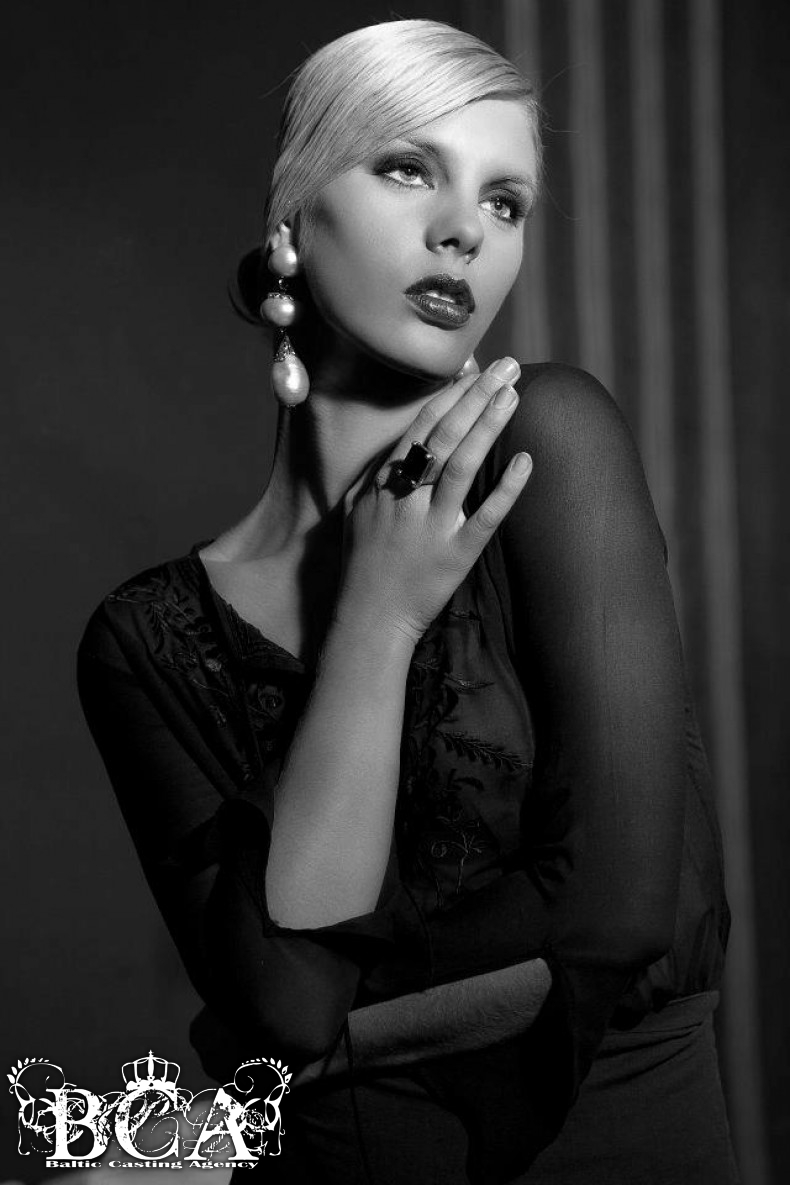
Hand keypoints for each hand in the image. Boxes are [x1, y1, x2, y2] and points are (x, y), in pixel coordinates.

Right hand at [334, 357, 531, 643]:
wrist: (368, 618)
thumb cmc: (363, 564)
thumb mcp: (357, 510)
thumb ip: (379, 475)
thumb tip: (403, 443)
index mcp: (385, 484)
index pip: (420, 428)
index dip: (449, 394)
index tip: (474, 367)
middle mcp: (407, 499)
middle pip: (443, 436)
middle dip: (475, 396)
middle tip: (506, 365)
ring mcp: (431, 527)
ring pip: (461, 466)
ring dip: (488, 426)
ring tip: (513, 394)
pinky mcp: (455, 555)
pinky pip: (485, 517)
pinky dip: (505, 488)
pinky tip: (526, 461)